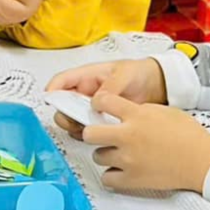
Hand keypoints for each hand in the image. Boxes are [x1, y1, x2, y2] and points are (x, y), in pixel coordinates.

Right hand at [47, 59, 165, 135]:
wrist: (158, 86)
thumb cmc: (139, 73)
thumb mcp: (125, 74)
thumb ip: (110, 87)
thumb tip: (95, 101)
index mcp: (87, 77)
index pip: (62, 81)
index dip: (52, 90)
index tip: (50, 99)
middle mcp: (85, 94)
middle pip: (63, 106)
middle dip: (64, 114)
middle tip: (74, 120)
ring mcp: (92, 110)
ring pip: (72, 120)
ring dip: (76, 127)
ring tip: (90, 128)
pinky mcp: (101, 122)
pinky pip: (87, 131)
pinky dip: (88, 135)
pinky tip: (99, 134)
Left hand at [84, 91, 209, 194]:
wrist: (202, 160)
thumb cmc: (189, 136)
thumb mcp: (164, 111)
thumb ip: (140, 111)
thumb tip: (124, 114)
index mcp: (137, 115)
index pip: (103, 102)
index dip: (99, 103)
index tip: (99, 108)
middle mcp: (128, 136)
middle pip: (90, 133)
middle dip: (93, 133)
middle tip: (100, 135)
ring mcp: (128, 159)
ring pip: (97, 156)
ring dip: (105, 154)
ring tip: (118, 154)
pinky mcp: (131, 179)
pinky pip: (106, 178)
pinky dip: (111, 174)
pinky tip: (120, 170)